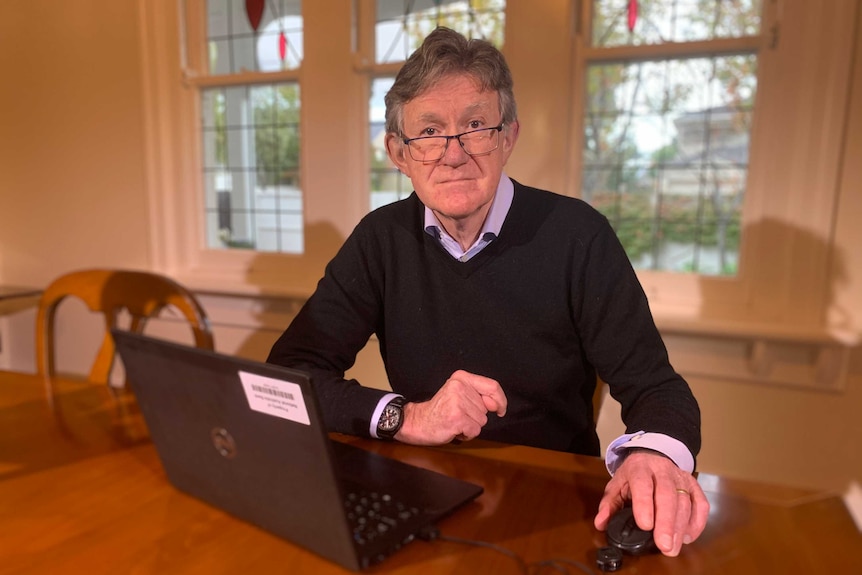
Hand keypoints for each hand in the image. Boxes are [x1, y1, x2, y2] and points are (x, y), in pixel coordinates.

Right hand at [395, 370, 506, 444]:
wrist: (419, 422)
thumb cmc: (440, 410)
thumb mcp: (459, 394)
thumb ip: (480, 395)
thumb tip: (497, 406)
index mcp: (461, 377)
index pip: (492, 386)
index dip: (501, 400)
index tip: (500, 409)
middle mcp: (459, 387)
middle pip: (487, 407)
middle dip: (476, 416)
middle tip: (459, 415)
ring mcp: (457, 403)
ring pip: (482, 421)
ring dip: (471, 425)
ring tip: (456, 421)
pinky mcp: (457, 418)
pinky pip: (475, 431)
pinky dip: (467, 434)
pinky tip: (454, 429)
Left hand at [593, 449, 708, 556]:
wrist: (652, 455)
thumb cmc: (634, 474)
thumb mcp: (617, 484)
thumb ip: (609, 504)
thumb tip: (600, 523)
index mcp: (639, 468)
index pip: (642, 484)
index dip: (644, 504)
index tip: (645, 526)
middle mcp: (662, 471)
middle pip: (667, 495)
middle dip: (666, 522)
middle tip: (664, 545)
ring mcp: (680, 477)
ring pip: (685, 501)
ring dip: (680, 527)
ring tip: (673, 547)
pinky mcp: (693, 485)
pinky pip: (700, 504)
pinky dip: (697, 522)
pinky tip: (687, 537)